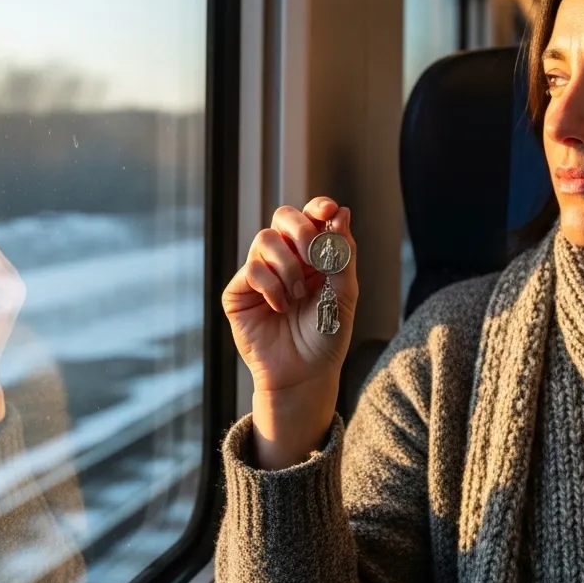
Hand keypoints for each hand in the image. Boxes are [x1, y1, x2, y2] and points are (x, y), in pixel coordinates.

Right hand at [222, 197, 357, 467]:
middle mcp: (286, 258)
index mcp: (314, 255)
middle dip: (301, 229)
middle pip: (283, 216)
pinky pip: (252, 269)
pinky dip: (271, 286)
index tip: (329, 210)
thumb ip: (342, 254)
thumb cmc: (326, 337)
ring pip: (265, 239)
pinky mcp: (240, 292)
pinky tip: (280, 307)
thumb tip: (341, 212)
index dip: (318, 207)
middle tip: (313, 254)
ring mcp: (261, 273)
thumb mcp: (344, 294)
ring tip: (298, 295)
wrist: (304, 375)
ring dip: (288, 265)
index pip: (312, 216)